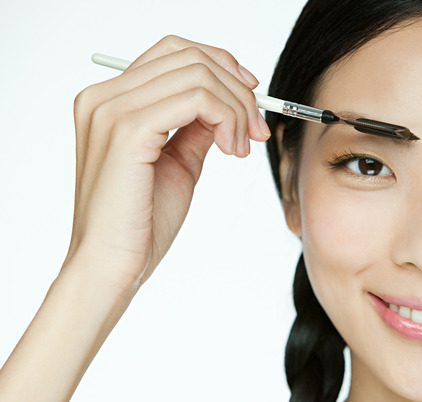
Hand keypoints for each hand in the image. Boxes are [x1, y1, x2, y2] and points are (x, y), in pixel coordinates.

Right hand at [64, 35, 269, 296]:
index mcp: (109, 100)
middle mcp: (103, 97)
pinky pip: (197, 98)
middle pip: (189, 56)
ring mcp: (111, 110)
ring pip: (199, 75)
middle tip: (256, 128)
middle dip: (237, 88)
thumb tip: (227, 105)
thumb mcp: (178, 162)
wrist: (112, 267)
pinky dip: (227, 118)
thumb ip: (196, 128)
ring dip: (236, 108)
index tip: (251, 97)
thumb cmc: (140, 224)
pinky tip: (232, 150)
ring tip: (242, 146)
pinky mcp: (128, 130)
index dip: (221, 65)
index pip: (173, 51)